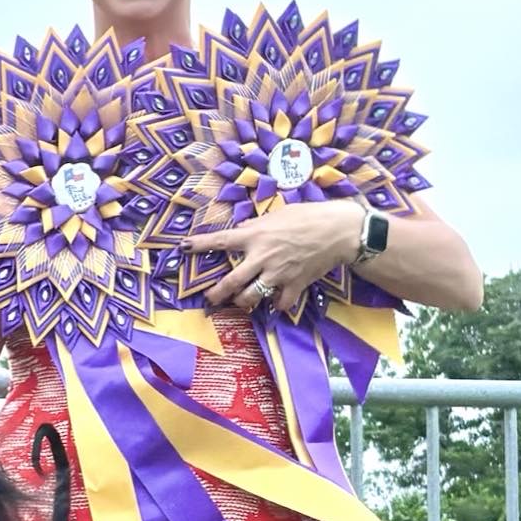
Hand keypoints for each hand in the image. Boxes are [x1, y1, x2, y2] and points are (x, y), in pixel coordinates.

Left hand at [189, 200, 359, 316]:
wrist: (338, 230)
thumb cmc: (308, 216)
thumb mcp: (277, 214)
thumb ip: (256, 226)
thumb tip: (240, 232)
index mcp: (255, 236)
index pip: (220, 241)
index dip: (199, 245)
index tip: (183, 248)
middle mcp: (262, 257)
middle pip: (230, 282)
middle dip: (216, 294)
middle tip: (209, 300)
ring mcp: (277, 275)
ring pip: (250, 298)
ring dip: (243, 303)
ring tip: (240, 302)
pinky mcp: (294, 286)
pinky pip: (279, 304)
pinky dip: (276, 306)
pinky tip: (275, 304)